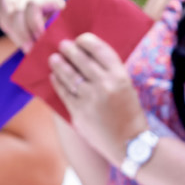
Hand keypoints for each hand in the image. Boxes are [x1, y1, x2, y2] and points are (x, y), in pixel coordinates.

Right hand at [0, 0, 65, 49]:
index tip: (41, 40)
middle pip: (17, 8)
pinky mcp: (1, 12)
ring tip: (22, 45)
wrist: (54, 48)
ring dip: (9, 26)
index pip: (34, 3)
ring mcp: (16, 2)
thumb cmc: (61, 44)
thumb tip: (48, 42)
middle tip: (31, 50)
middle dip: (23, 32)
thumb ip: (57, 36)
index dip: (34, 22)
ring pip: (3, 1)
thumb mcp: (63, 39)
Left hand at [50, 34, 145, 163]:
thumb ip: (109, 74)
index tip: (80, 40)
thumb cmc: (129, 115)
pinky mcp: (79, 112)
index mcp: (119, 76)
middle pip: (80, 58)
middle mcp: (104, 84)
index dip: (86, 41)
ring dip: (59, 63)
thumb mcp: (127, 88)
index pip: (98, 49)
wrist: (130, 144)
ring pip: (68, 74)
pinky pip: (64, 92)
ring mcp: (90, 98)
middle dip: (68, 49)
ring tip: (54, 59)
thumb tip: (87, 58)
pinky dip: (57, 82)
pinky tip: (54, 77)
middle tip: (63, 46)